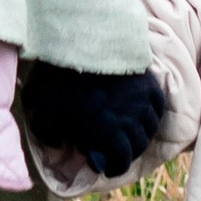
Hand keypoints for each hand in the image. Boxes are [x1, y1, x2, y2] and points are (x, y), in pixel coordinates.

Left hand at [29, 64, 166, 179]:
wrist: (83, 35)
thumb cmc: (60, 74)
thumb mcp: (41, 106)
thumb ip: (47, 133)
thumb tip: (56, 144)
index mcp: (109, 130)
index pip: (122, 160)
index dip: (113, 166)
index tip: (103, 164)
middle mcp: (133, 118)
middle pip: (139, 145)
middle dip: (126, 151)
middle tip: (112, 148)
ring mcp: (144, 98)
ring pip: (151, 126)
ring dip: (140, 133)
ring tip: (127, 130)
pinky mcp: (148, 80)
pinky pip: (158, 105)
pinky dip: (151, 113)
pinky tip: (139, 111)